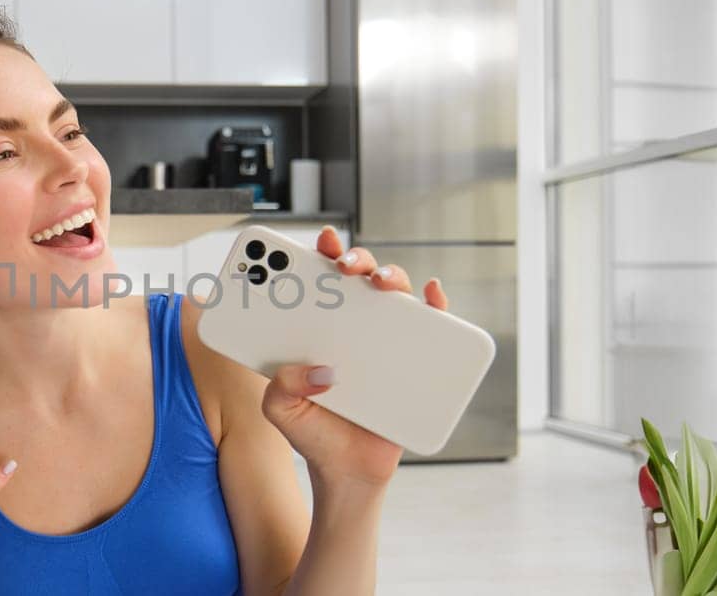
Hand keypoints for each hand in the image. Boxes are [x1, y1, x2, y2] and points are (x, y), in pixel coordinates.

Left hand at [259, 226, 449, 490]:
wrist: (349, 472)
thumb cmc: (313, 434)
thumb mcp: (280, 409)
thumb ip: (281, 386)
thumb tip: (317, 370)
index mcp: (314, 330)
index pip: (313, 284)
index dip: (312, 257)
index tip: (309, 245)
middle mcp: (349, 328)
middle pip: (354, 279)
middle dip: (350, 259)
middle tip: (342, 263)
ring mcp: (383, 341)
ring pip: (392, 295)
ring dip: (389, 275)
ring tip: (378, 281)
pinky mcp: (413, 360)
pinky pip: (431, 325)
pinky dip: (436, 304)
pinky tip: (431, 293)